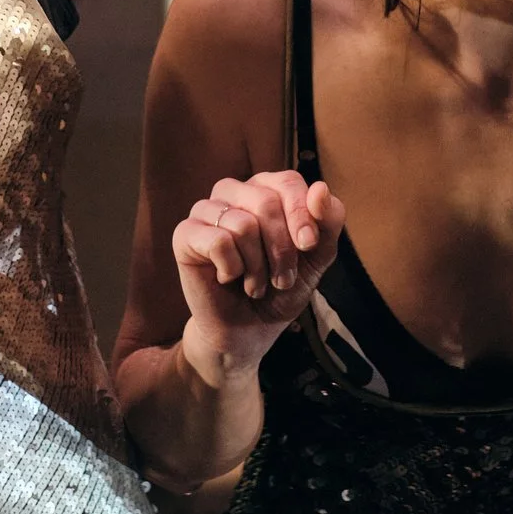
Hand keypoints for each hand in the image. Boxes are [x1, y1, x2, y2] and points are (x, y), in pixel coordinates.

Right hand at [172, 170, 346, 375]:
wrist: (248, 331)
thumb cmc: (280, 289)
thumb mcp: (317, 257)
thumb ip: (327, 221)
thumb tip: (320, 188)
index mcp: (265, 188)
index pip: (289, 182)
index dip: (303, 216)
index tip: (308, 247)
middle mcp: (233, 191)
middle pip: (267, 203)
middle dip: (282, 250)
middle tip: (281, 278)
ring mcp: (205, 210)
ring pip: (243, 224)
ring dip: (258, 266)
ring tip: (256, 282)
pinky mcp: (185, 234)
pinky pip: (218, 242)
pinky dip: (232, 269)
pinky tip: (228, 277)